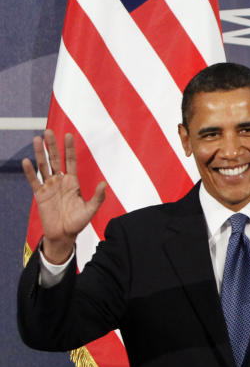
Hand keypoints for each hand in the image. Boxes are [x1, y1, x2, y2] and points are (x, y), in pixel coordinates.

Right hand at [21, 130, 106, 263]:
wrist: (64, 234)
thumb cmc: (78, 222)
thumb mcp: (91, 209)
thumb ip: (98, 197)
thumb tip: (104, 184)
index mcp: (73, 182)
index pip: (70, 161)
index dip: (69, 148)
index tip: (68, 135)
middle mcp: (60, 181)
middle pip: (55, 159)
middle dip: (52, 146)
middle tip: (49, 131)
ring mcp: (49, 187)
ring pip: (43, 166)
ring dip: (40, 153)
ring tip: (37, 139)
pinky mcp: (39, 195)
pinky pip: (34, 181)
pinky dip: (30, 172)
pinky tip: (26, 161)